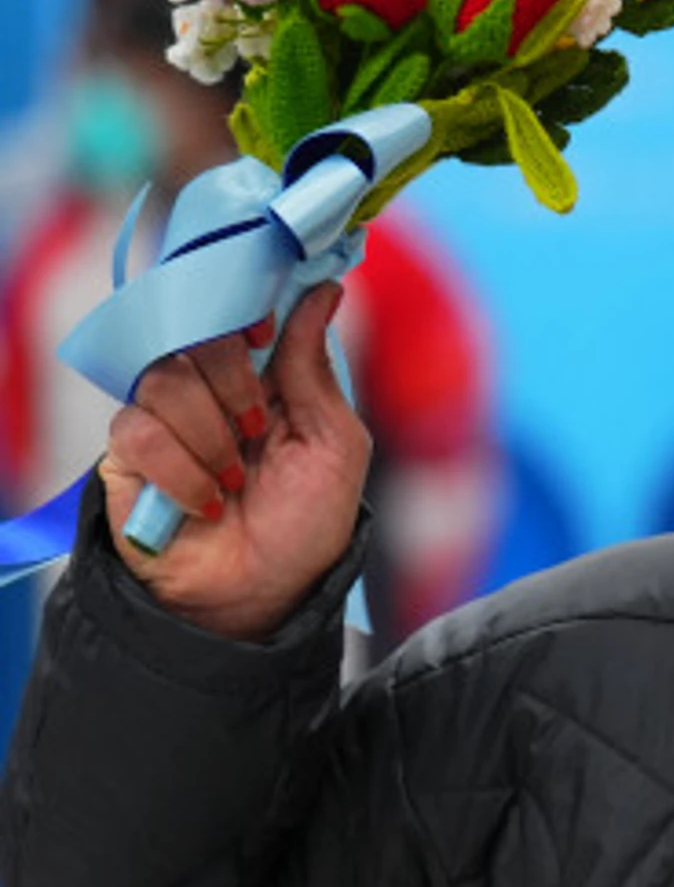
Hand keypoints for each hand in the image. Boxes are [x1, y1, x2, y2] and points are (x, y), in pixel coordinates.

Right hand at [97, 285, 369, 642]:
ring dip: (210, 436)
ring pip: (165, 379)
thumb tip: (323, 291)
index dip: (246, 312)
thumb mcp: (335, 446)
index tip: (262, 331)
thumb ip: (314, 370)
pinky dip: (180, 471)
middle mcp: (209, 391)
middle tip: (256, 431)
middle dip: (234, 382)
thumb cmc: (305, 525)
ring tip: (235, 483)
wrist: (259, 594)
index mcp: (263, 380)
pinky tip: (205, 503)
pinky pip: (138, 430)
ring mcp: (164, 419)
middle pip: (197, 336)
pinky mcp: (125, 455)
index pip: (238, 315)